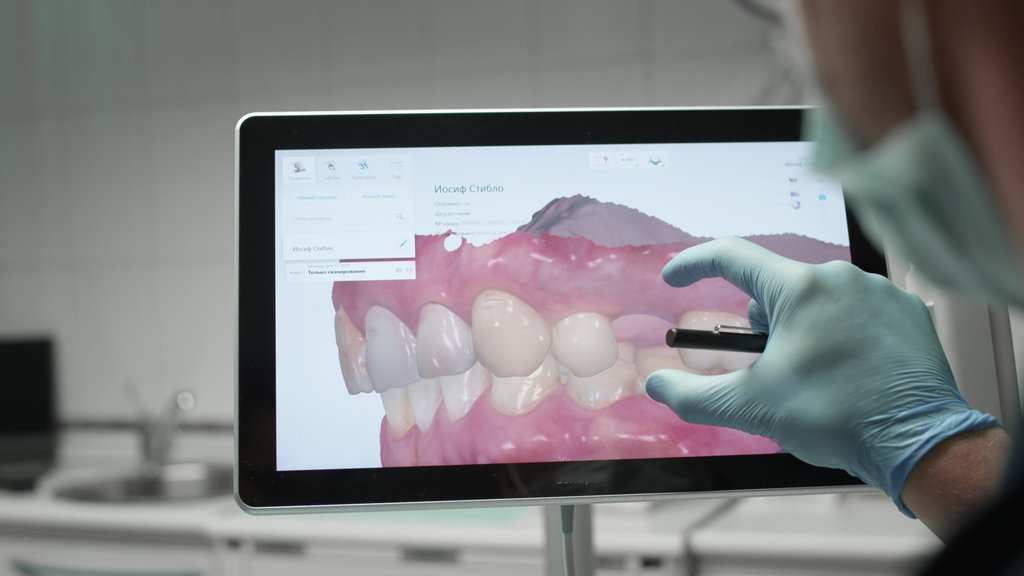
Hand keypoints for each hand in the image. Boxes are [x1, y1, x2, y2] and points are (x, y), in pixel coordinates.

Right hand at [644, 237, 997, 511]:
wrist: (918, 442)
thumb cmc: (834, 418)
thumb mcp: (751, 409)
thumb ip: (693, 395)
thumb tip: (655, 385)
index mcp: (798, 289)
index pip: (730, 255)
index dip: (693, 264)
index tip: (674, 279)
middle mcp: (840, 278)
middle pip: (775, 288)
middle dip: (760, 326)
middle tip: (769, 370)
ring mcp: (879, 291)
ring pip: (817, 299)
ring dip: (801, 329)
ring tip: (814, 376)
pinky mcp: (907, 311)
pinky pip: (857, 310)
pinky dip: (841, 333)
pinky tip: (848, 370)